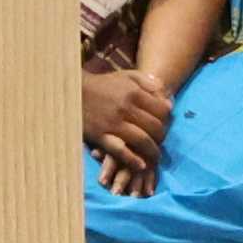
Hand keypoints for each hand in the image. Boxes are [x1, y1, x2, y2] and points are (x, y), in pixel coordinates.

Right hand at [81, 64, 171, 194]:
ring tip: (155, 157)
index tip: (166, 125)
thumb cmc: (103, 84)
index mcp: (134, 93)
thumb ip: (149, 83)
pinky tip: (140, 165)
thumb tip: (168, 100)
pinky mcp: (100, 136)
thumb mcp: (128, 76)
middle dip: (162, 136)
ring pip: (142, 140)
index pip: (162, 110)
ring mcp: (113, 123)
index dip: (168, 119)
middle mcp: (126, 108)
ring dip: (152, 151)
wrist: (74, 91)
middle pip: (154, 126)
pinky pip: (120, 150)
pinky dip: (132, 160)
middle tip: (161, 141)